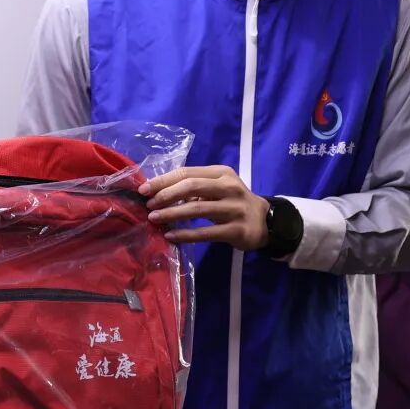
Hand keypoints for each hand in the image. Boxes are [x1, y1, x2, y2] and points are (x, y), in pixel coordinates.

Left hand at [140, 166, 269, 250]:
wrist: (265, 221)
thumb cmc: (232, 202)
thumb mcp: (216, 188)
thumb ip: (192, 187)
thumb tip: (156, 192)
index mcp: (221, 173)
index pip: (187, 172)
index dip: (163, 181)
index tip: (144, 190)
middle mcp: (230, 187)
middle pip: (192, 186)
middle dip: (166, 195)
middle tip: (149, 205)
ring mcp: (235, 208)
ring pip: (198, 209)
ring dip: (172, 213)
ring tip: (154, 219)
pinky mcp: (237, 229)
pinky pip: (206, 232)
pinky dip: (186, 234)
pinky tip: (171, 236)